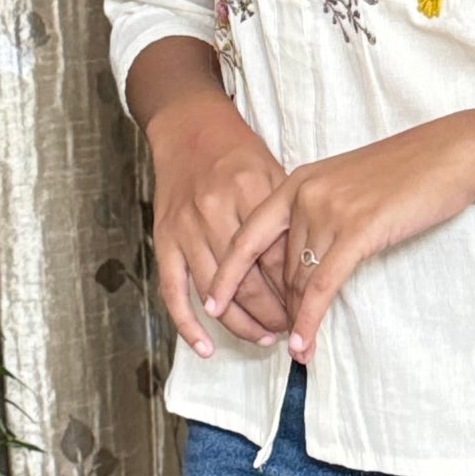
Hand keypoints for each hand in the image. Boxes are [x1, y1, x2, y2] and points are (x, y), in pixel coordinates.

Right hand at [145, 88, 295, 357]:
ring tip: (265, 337)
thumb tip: (310, 270)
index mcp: (251, 192)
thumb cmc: (239, 153)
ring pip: (215, 293)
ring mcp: (186, 227)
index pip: (278, 258)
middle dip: (273, 314)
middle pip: (249, 281)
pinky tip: (206, 347)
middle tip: (290, 329)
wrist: (189, 128)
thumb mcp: (273, 172)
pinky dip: (188, 325)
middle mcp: (216, 211)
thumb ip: (288, 218)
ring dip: (242, 323)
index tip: (309, 309)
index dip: (297, 291)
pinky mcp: (164, 238)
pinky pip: (173, 291)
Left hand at [202, 113, 474, 362]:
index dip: (227, 273)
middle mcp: (304, 194)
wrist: (448, 155)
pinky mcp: (358, 231)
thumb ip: (319, 214)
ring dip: (297, 320)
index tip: (212, 302)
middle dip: (275, 308)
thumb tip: (305, 258)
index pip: (247, 235)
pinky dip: (310, 320)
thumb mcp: (347, 186)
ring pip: (299, 281)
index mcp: (297, 182)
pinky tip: (304, 344)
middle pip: (277, 267)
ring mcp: (330, 211)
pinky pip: (323, 286)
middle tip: (271, 340)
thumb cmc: (405, 172)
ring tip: (297, 350)